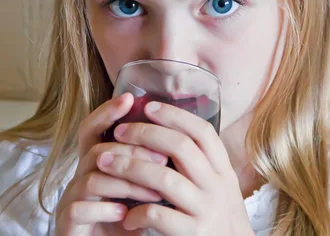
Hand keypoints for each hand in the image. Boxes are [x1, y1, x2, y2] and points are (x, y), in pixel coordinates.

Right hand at [55, 93, 168, 235]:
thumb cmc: (126, 220)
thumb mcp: (138, 189)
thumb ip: (147, 165)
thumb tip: (177, 137)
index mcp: (95, 164)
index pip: (93, 129)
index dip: (107, 112)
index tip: (130, 98)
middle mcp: (78, 177)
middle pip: (99, 151)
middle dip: (132, 154)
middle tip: (162, 161)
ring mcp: (69, 199)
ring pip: (92, 179)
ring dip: (127, 184)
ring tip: (155, 193)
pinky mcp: (66, 223)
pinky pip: (81, 209)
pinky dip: (105, 210)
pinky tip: (126, 214)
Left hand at [97, 101, 254, 235]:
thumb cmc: (217, 214)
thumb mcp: (218, 184)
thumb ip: (200, 161)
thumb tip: (165, 128)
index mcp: (222, 168)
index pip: (203, 132)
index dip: (175, 116)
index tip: (148, 106)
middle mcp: (217, 185)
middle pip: (182, 148)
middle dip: (146, 134)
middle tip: (119, 132)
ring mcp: (206, 209)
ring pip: (165, 179)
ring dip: (130, 167)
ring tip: (106, 163)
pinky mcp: (193, 233)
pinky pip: (159, 216)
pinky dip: (137, 212)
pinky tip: (125, 214)